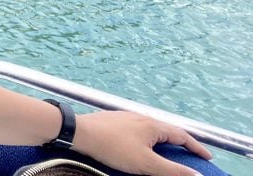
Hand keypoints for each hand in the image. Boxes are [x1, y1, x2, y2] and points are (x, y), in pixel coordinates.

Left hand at [71, 111, 212, 175]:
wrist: (79, 133)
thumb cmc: (113, 148)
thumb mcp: (146, 164)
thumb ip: (173, 171)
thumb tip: (197, 175)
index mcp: (153, 126)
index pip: (181, 135)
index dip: (196, 147)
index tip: (207, 156)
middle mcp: (141, 117)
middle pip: (167, 130)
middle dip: (180, 142)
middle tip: (190, 153)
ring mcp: (126, 117)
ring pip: (151, 128)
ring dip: (163, 139)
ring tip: (168, 150)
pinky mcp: (113, 121)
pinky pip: (137, 129)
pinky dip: (147, 138)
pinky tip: (140, 144)